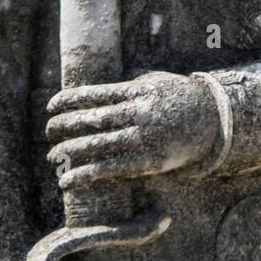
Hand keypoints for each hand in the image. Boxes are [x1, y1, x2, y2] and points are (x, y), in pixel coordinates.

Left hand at [46, 71, 220, 189]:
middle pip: (92, 120)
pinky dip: (86, 174)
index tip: (51, 106)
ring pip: (97, 145)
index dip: (69, 100)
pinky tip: (68, 179)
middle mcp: (138, 113)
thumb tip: (95, 92)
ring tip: (52, 156)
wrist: (213, 118)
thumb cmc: (178, 98)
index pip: (95, 94)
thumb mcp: (154, 82)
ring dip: (70, 151)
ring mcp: (143, 138)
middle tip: (48, 131)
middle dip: (64, 126)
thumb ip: (127, 87)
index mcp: (137, 90)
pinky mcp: (148, 161)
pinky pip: (110, 169)